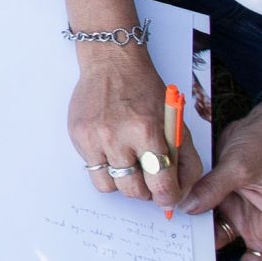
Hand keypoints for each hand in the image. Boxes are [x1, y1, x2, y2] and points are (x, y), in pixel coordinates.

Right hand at [68, 46, 200, 207]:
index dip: (168, 197)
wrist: (112, 63)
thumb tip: (181, 191)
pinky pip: (92, 170)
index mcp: (147, 130)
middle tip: (149, 180)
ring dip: (122, 182)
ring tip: (128, 164)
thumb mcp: (174, 121)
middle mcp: (118, 136)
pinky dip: (104, 167)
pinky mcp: (78, 136)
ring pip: (110, 186)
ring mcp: (94, 137)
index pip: (161, 183)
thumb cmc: (144, 90)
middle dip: (145, 191)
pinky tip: (111, 150)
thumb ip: (183, 157)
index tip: (168, 197)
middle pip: (134, 190)